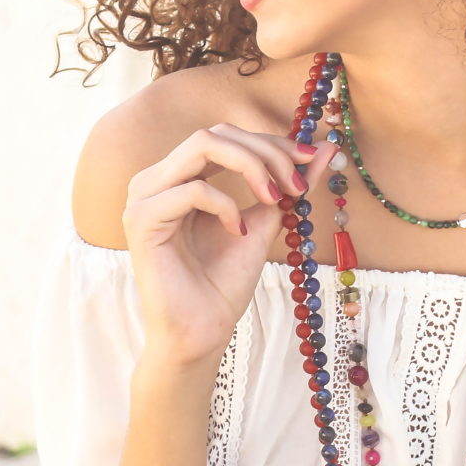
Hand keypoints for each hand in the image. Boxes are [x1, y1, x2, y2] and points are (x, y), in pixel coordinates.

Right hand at [122, 124, 338, 368]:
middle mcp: (156, 179)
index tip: (311, 159)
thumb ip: (287, 185)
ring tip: (277, 199)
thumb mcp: (265, 223)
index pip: (225, 136)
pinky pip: (192, 189)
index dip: (270, 142)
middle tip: (297, 184)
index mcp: (178, 176)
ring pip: (202, 145)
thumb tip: (325, 149)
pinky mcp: (140, 220)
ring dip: (252, 166)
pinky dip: (226, 205)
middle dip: (266, 151)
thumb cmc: (223, 283)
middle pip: (215, 133)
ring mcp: (144, 196)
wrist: (200, 332)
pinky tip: (238, 232)